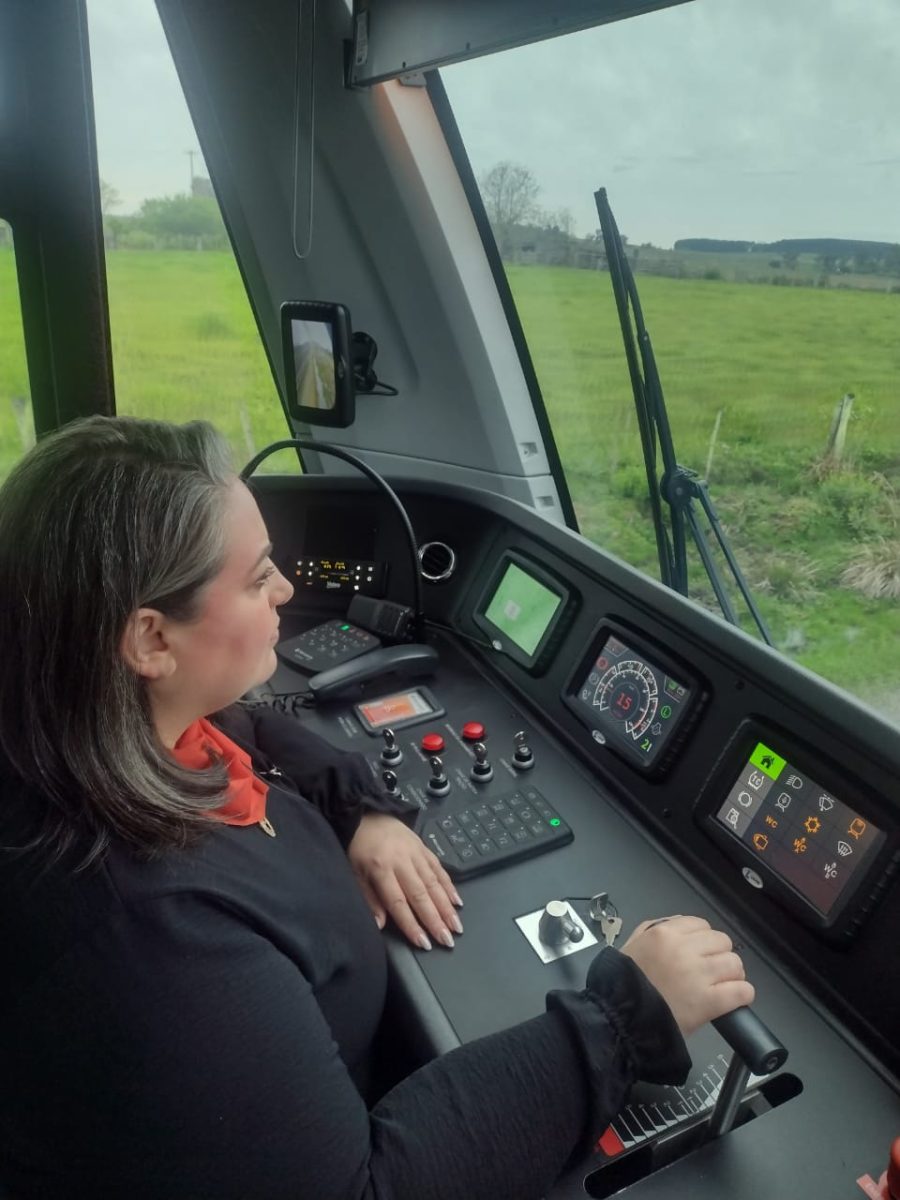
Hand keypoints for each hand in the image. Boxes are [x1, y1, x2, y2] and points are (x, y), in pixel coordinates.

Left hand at [347, 813, 463, 950]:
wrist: (366, 814)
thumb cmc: (358, 848)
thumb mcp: (354, 873)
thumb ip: (369, 898)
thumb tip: (379, 925)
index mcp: (381, 869)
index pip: (398, 903)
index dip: (411, 924)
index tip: (423, 943)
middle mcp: (401, 862)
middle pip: (421, 895)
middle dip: (435, 919)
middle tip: (447, 940)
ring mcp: (415, 853)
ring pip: (434, 883)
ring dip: (447, 906)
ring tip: (456, 926)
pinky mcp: (424, 847)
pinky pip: (439, 868)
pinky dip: (449, 885)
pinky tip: (457, 901)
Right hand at [621, 915, 753, 1036]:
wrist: (621, 1018)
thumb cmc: (624, 983)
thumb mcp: (633, 944)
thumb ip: (653, 929)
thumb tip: (679, 924)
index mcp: (664, 933)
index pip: (701, 925)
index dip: (703, 940)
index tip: (700, 953)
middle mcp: (683, 949)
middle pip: (722, 942)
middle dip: (718, 955)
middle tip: (711, 971)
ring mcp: (699, 975)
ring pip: (735, 964)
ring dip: (732, 975)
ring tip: (723, 985)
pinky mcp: (710, 1002)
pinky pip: (741, 991)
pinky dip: (742, 994)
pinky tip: (735, 999)